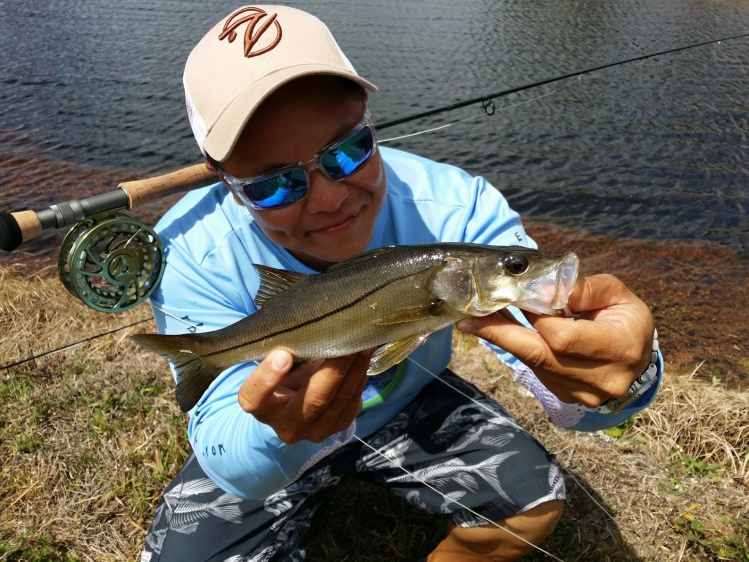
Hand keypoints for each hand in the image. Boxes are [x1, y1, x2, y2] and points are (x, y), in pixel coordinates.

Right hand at [237, 349, 372, 443]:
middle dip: (334, 368)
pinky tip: (365, 357)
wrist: (295, 405)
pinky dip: (360, 378)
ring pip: (339, 401)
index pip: (254, 398)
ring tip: (365, 343)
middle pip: (313, 399)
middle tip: (348, 340)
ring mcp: (314, 432)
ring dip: (356, 370)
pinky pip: (353, 403)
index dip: (267, 378)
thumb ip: (282, 350)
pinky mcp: (338, 428)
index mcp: (261, 407)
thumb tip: (308, 325)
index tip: (282, 354)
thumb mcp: (274, 363)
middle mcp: (286, 426)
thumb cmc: (282, 374)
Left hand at [456, 274, 654, 407]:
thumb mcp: (617, 294)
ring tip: (480, 317)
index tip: (520, 296)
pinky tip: (504, 331)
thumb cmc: (625, 318)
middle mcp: (601, 379)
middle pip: (538, 356)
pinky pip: (535, 371)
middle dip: (500, 334)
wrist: (635, 358)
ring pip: (532, 364)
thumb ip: (584, 288)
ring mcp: (582, 394)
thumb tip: (545, 286)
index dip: (537, 317)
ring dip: (505, 339)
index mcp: (619, 348)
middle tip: (468, 318)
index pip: (562, 338)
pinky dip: (518, 349)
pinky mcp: (566, 397)